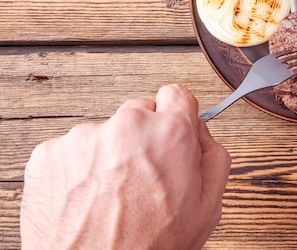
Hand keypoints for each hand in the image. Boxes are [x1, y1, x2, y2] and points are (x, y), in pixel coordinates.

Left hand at [20, 84, 230, 249]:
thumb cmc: (146, 248)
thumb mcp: (207, 208)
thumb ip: (214, 157)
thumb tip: (203, 134)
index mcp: (170, 134)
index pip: (177, 94)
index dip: (178, 116)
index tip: (172, 131)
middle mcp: (127, 126)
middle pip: (140, 112)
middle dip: (144, 137)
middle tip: (143, 177)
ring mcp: (84, 138)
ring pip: (105, 132)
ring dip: (110, 154)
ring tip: (111, 196)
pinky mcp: (50, 153)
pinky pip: (72, 150)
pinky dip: (79, 169)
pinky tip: (88, 199)